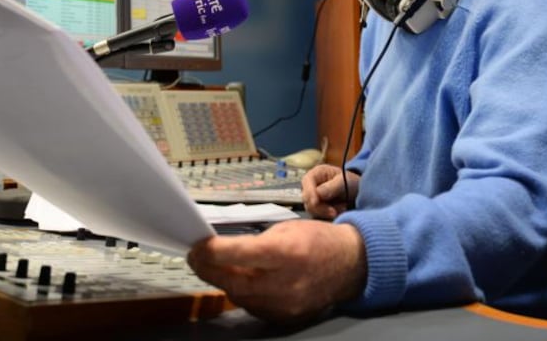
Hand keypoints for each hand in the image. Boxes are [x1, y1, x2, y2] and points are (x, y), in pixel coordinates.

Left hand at [187, 220, 366, 323]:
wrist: (350, 265)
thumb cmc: (318, 241)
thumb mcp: (286, 229)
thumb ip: (254, 241)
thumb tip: (221, 249)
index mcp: (287, 252)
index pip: (239, 253)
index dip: (211, 250)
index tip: (197, 245)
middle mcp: (286, 282)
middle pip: (232, 281)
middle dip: (207, 269)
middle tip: (196, 258)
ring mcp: (285, 305)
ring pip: (239, 296)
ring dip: (223, 281)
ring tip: (216, 266)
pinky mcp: (285, 318)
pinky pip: (252, 307)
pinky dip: (241, 293)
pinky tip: (238, 280)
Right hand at [301, 164, 359, 219]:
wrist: (358, 192)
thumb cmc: (351, 182)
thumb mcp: (345, 181)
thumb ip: (332, 186)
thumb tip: (319, 194)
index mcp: (317, 173)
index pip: (307, 181)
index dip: (310, 192)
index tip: (316, 202)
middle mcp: (312, 185)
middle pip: (307, 198)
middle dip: (320, 207)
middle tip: (335, 211)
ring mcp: (313, 197)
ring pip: (311, 209)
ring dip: (326, 212)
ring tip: (342, 208)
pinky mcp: (317, 208)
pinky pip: (317, 215)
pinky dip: (328, 216)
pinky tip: (340, 211)